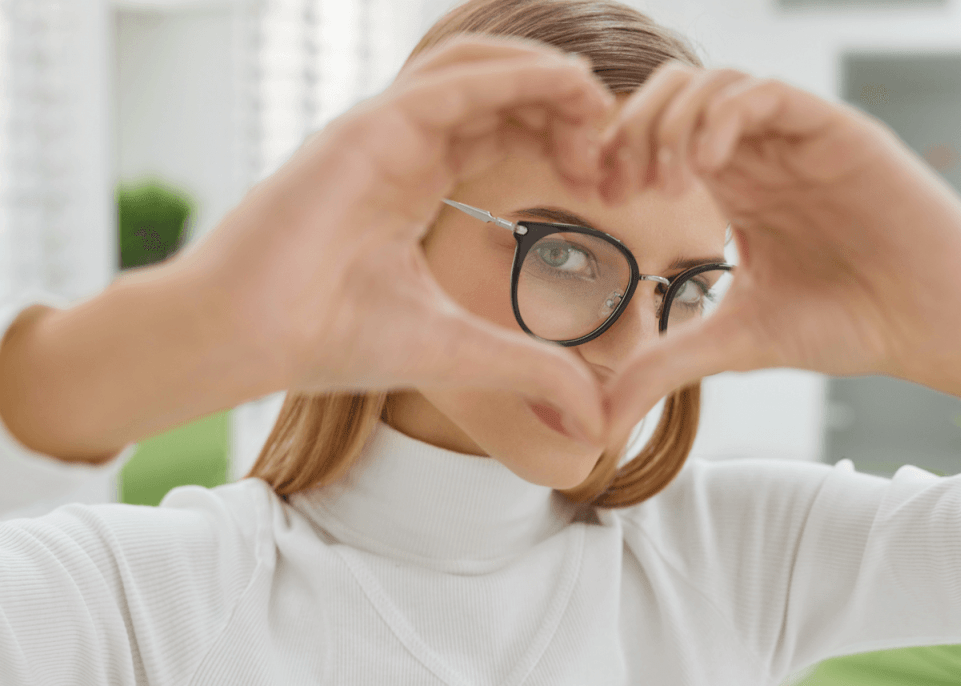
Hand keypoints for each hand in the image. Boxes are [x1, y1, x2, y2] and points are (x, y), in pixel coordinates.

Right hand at [176, 35, 616, 444]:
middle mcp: (402, 147)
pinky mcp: (368, 127)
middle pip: (498, 92)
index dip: (559, 141)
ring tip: (598, 110)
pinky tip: (570, 87)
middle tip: (611, 149)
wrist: (250, 341)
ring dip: (547, 78)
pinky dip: (517, 74)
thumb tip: (596, 420)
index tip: (605, 181)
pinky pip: (455, 82)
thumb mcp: (460, 352)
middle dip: (564, 107)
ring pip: (478, 68)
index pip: (500, 131)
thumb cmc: (331, 341)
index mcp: (416, 182)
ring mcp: (383, 130)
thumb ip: (531, 369)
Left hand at [594, 62, 960, 447]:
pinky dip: (723, 116)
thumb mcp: (734, 343)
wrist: (927, 329)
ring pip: (715, 83)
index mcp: (733, 188)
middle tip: (624, 185)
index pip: (656, 136)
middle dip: (633, 128)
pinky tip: (707, 165)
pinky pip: (768, 95)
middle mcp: (759, 155)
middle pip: (675, 94)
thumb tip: (598, 423)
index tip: (598, 196)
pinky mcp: (835, 135)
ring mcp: (795, 142)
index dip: (616, 153)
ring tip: (668, 181)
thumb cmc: (844, 325)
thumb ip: (664, 367)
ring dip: (673, 120)